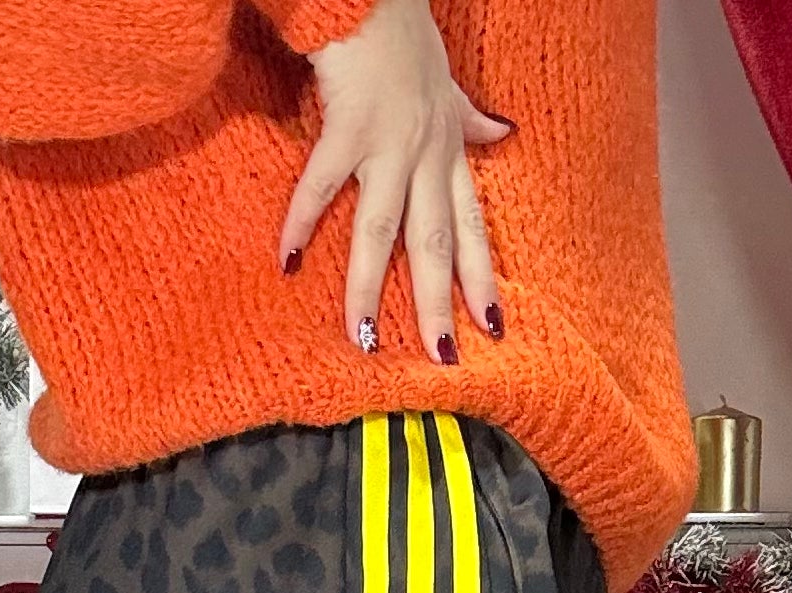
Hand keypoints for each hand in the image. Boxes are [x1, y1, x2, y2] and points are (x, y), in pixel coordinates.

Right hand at [278, 0, 510, 362]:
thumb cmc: (406, 36)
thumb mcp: (450, 83)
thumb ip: (470, 119)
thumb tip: (504, 134)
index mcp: (447, 151)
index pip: (471, 226)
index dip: (482, 277)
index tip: (494, 328)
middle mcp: (424, 155)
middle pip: (433, 242)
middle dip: (439, 303)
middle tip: (443, 357)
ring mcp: (386, 144)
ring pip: (382, 229)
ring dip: (370, 286)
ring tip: (364, 337)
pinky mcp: (346, 126)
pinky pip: (321, 185)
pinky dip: (301, 223)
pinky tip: (286, 261)